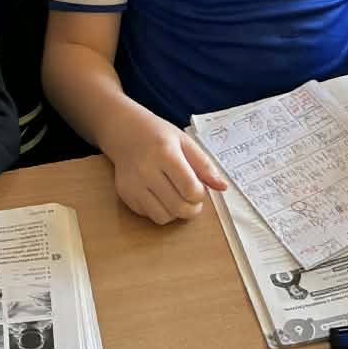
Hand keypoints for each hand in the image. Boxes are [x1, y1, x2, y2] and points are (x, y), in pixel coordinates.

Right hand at [107, 109, 227, 224]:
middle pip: (179, 207)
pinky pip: (149, 216)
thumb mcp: (184, 141)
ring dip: (176, 212)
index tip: (199, 187)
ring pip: (164, 217)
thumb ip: (204, 165)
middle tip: (192, 198)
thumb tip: (223, 187)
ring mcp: (134, 185)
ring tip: (176, 196)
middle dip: (192, 208)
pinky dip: (160, 211)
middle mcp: (146, 170)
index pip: (191, 189)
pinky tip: (160, 195)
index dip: (201, 194)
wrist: (124, 131)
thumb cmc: (158, 135)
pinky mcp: (125, 195)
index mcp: (165, 153)